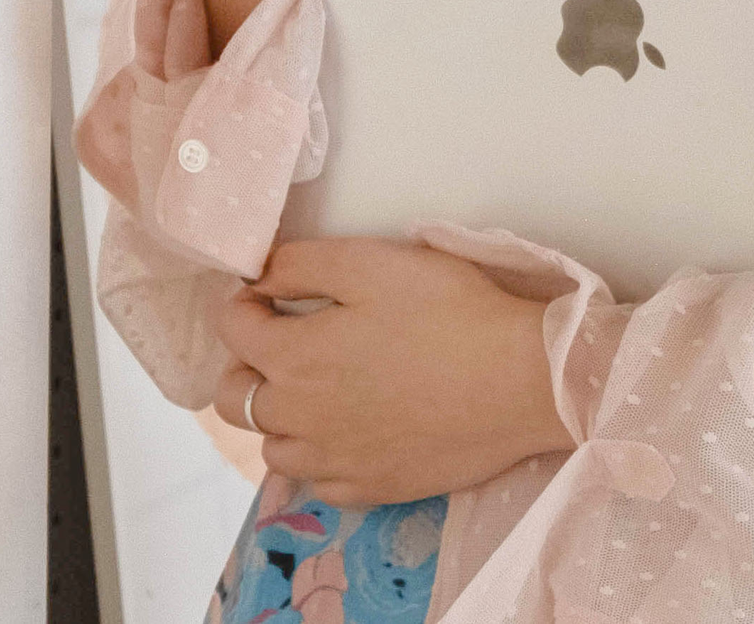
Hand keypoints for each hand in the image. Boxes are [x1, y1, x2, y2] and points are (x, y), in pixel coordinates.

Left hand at [211, 238, 576, 506]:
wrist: (523, 381)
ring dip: (279, 417)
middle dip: (246, 365)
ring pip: (273, 447)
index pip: (230, 329)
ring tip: (318, 389)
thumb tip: (257, 278)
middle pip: (234, 399)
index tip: (270, 294)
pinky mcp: (372, 490)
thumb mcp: (368, 263)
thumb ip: (298, 265)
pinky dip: (319, 457)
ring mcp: (335, 462)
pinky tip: (349, 432)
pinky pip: (319, 482)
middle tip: (286, 342)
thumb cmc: (448, 312)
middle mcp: (299, 419)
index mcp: (292, 358)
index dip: (245, 303)